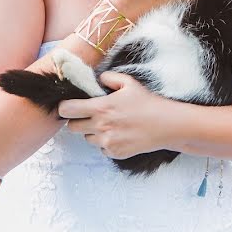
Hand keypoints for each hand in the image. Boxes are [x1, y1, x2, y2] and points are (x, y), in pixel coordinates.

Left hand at [58, 72, 176, 158]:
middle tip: (90, 115)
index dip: (65, 107)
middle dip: (77, 120)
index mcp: (100, 107)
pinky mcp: (114, 153)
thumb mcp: (129, 83)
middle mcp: (100, 126)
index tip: (70, 106)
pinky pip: (101, 148)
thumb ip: (109, 78)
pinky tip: (120, 134)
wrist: (166, 125)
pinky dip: (106, 142)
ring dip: (93, 132)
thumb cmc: (148, 102)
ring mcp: (106, 142)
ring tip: (110, 124)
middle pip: (72, 127)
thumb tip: (98, 80)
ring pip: (87, 138)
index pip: (67, 110)